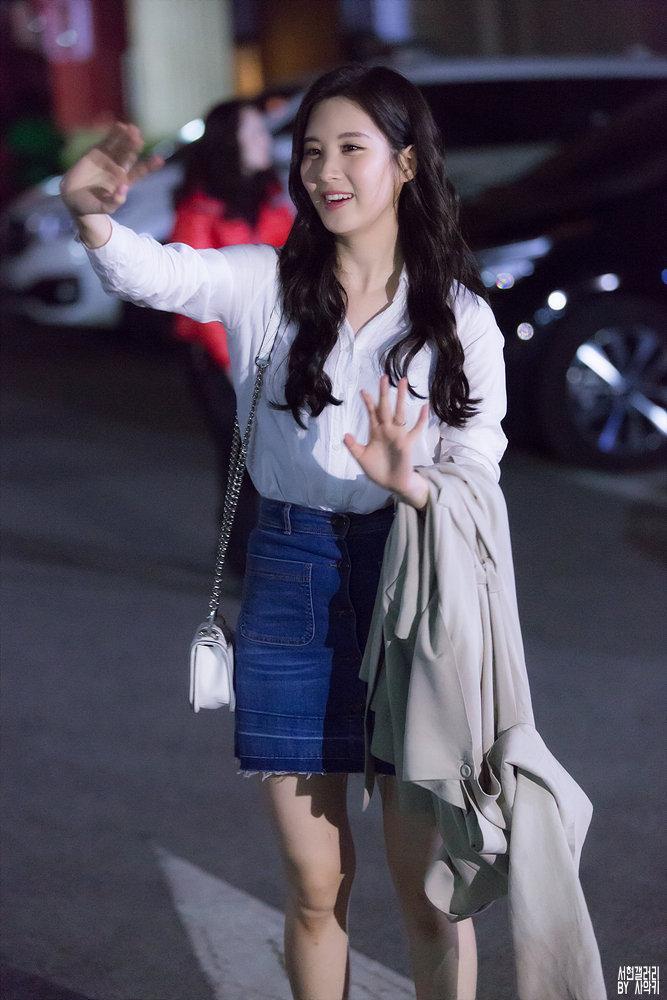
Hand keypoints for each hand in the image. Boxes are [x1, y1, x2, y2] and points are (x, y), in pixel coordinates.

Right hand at [59, 121, 163, 217]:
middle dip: (135, 147)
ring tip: (132, 128)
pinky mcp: (96, 153)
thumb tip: (124, 188)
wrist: (73, 199)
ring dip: (126, 137)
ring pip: (120, 146)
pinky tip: (119, 125)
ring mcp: (108, 159)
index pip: (140, 172)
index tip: (159, 160)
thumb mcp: (105, 208)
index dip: (149, 166)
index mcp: (124, 182)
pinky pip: (106, 141)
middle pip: (130, 156)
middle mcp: (118, 169)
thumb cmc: (92, 206)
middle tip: (139, 138)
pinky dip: (112, 134)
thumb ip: (115, 202)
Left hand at [343, 374, 429, 508]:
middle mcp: (387, 430)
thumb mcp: (361, 458)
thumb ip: (353, 447)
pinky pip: (415, 429)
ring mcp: (398, 435)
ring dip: (401, 398)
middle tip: (384, 377)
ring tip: (404, 382)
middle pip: (386, 407)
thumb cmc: (377, 470)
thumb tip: (345, 435)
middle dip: (384, 393)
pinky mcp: (407, 443)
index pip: (372, 413)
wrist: (392, 483)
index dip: (368, 402)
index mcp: (375, 432)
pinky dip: (421, 419)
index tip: (364, 390)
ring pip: (400, 412)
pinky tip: (424, 407)